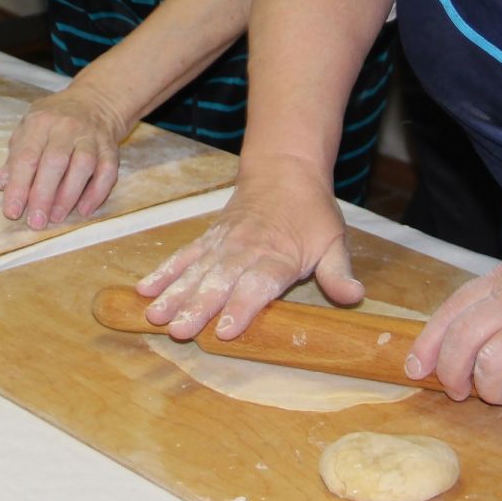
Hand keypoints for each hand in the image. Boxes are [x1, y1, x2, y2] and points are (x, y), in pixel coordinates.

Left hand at [0, 84, 127, 229]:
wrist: (94, 101)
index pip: (26, 156)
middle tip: (36, 222)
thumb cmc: (53, 122)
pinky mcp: (110, 148)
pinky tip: (84, 210)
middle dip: (44, 194)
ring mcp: (91, 136)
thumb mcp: (28, 131)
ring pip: (83, 165)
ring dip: (69, 195)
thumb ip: (14, 159)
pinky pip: (107, 170)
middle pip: (55, 161)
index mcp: (40, 122)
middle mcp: (66, 127)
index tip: (12, 212)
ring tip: (56, 217)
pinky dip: (97, 192)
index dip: (18, 186)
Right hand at [134, 158, 355, 341]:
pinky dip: (164, 272)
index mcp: (278, 255)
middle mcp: (246, 249)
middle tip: (178, 331)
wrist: (284, 169)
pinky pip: (183, 256)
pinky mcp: (208, 238)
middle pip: (220, 282)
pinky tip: (145, 289)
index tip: (226, 331)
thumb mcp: (334, 239)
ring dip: (174, 294)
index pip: (259, 285)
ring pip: (196, 271)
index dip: (242, 308)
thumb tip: (355, 296)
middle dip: (198, 307)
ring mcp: (222, 243)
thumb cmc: (311, 211)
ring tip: (155, 316)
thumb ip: (338, 272)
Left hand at [405, 250, 501, 409]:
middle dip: (452, 374)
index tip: (417, 368)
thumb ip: (496, 301)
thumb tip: (454, 339)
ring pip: (491, 365)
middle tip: (458, 392)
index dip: (428, 345)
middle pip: (463, 341)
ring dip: (489, 390)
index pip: (451, 312)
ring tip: (501, 395)